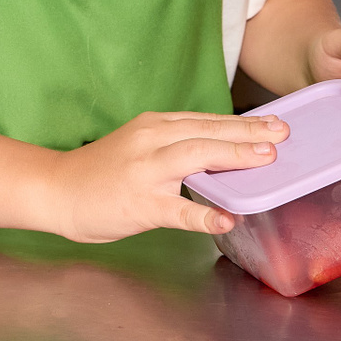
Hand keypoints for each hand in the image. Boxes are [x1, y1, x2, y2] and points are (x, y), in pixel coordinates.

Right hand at [48, 112, 288, 242]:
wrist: (57, 190)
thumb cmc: (102, 172)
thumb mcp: (140, 146)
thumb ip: (175, 147)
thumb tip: (222, 154)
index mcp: (155, 126)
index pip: (206, 120)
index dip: (243, 122)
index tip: (274, 122)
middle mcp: (152, 141)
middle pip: (207, 131)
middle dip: (248, 132)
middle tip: (283, 133)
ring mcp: (145, 171)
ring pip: (196, 156)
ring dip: (234, 156)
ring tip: (266, 159)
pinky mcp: (140, 204)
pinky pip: (177, 210)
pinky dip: (203, 215)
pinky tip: (226, 219)